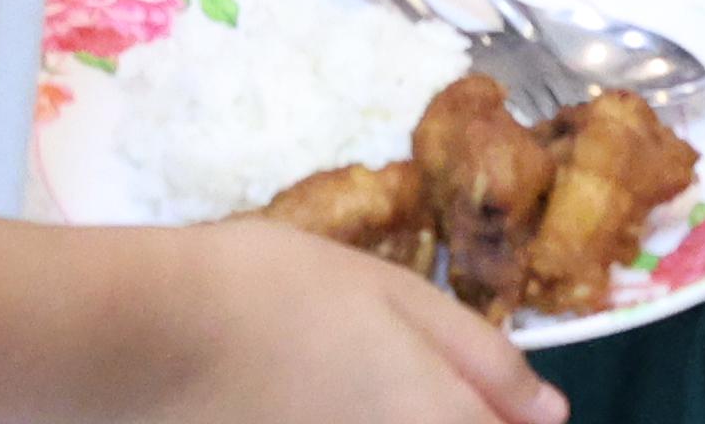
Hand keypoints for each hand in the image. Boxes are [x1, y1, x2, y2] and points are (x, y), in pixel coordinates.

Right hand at [140, 223, 560, 423]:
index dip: (507, 422)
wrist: (155, 333)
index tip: (496, 406)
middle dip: (458, 421)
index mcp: (440, 423)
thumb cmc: (281, 293)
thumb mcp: (395, 294)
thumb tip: (550, 415)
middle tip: (406, 384)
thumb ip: (483, 359)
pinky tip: (308, 404)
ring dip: (395, 422)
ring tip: (355, 385)